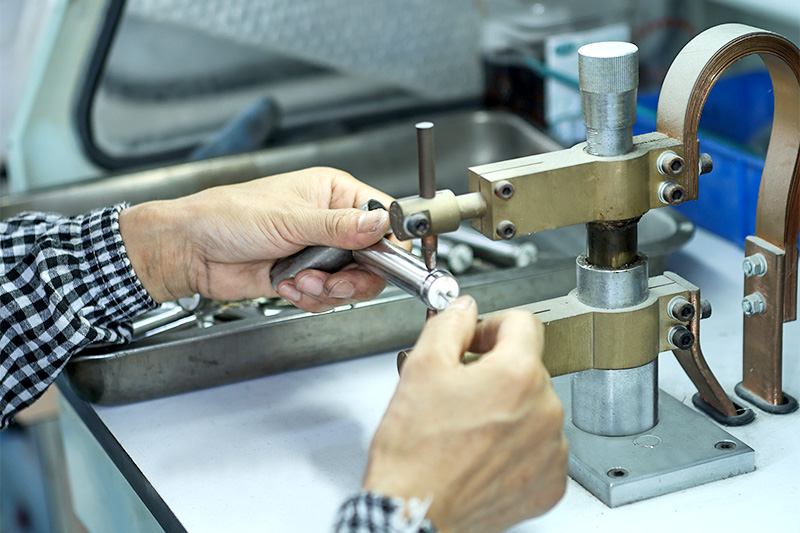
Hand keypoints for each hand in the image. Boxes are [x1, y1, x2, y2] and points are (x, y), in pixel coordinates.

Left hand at [119, 167, 399, 310]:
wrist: (192, 251)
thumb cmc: (229, 216)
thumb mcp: (290, 218)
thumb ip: (339, 226)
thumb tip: (379, 224)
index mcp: (333, 194)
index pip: (381, 217)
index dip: (385, 243)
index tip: (377, 261)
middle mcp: (331, 223)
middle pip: (372, 259)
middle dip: (353, 277)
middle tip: (335, 282)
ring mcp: (319, 252)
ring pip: (352, 283)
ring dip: (327, 289)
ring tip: (300, 280)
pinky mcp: (305, 277)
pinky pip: (327, 297)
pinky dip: (309, 298)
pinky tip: (286, 284)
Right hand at [362, 296, 566, 532]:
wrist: (415, 511)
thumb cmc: (415, 451)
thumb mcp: (422, 367)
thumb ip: (450, 324)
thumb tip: (464, 309)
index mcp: (517, 374)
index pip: (524, 322)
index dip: (492, 326)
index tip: (475, 342)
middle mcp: (545, 409)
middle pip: (527, 367)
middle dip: (494, 370)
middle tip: (459, 390)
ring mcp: (552, 449)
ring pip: (534, 408)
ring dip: (507, 409)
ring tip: (468, 427)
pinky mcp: (549, 482)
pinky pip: (540, 447)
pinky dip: (516, 446)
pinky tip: (483, 452)